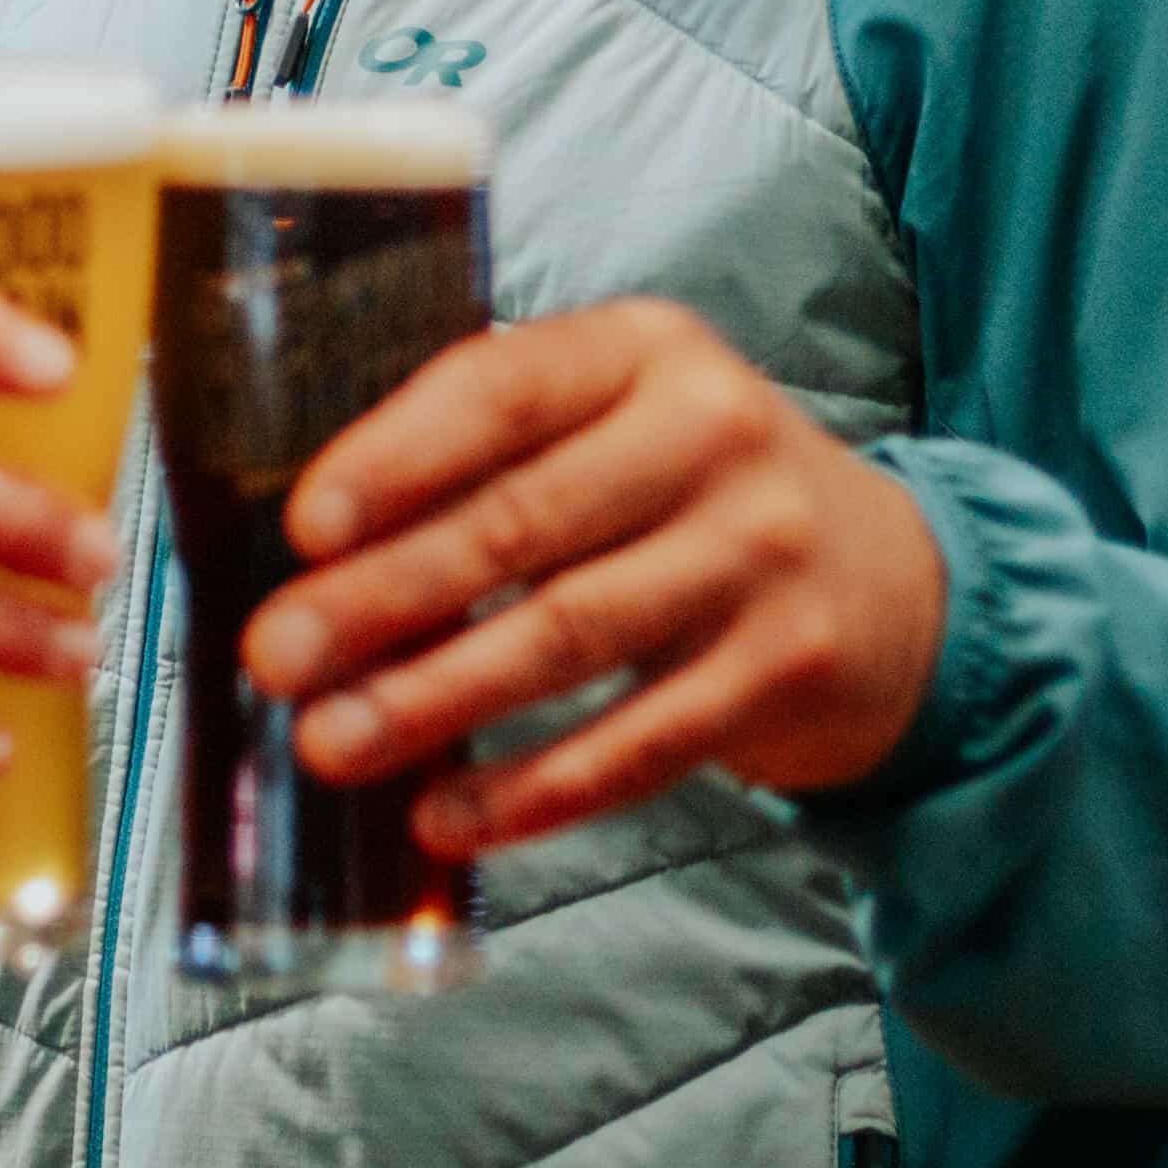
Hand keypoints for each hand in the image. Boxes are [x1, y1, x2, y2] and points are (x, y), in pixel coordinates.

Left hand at [245, 298, 947, 860]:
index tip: (305, 526)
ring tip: (331, 743)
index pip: (503, 387)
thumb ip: (492, 455)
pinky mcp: (782, 668)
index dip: (396, 457)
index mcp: (643, 351)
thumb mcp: (615, 422)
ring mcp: (758, 554)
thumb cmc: (689, 494)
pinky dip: (533, 787)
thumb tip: (312, 557)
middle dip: (383, 596)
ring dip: (435, 698)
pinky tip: (448, 816)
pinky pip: (638, 741)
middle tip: (277, 655)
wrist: (890, 581)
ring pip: (569, 634)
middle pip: (522, 522)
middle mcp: (712, 434)